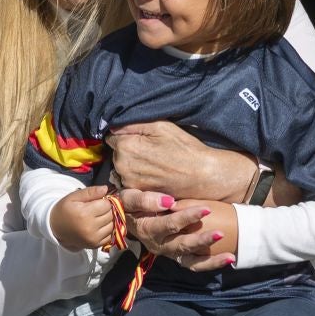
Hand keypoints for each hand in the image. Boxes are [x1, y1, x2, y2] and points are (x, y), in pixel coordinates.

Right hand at [49, 185, 116, 250]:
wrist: (55, 228)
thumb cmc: (64, 210)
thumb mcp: (73, 197)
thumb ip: (90, 192)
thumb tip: (105, 188)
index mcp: (84, 213)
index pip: (107, 204)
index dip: (104, 200)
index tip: (98, 201)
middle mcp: (90, 227)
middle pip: (111, 214)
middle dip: (107, 209)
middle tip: (98, 208)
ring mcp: (93, 238)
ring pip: (112, 225)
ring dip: (109, 219)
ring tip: (98, 217)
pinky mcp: (95, 245)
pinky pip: (110, 235)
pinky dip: (107, 229)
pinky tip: (99, 225)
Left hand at [105, 121, 256, 201]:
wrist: (201, 175)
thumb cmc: (183, 148)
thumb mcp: (160, 125)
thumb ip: (132, 123)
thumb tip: (113, 124)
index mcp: (125, 146)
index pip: (112, 135)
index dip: (127, 134)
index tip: (142, 137)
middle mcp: (121, 165)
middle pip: (116, 152)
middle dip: (128, 148)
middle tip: (150, 148)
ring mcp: (128, 181)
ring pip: (122, 166)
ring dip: (132, 163)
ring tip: (154, 161)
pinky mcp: (136, 192)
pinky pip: (129, 179)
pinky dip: (137, 175)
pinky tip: (153, 172)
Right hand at [119, 190, 237, 270]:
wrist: (122, 219)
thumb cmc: (128, 204)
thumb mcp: (129, 198)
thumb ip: (145, 200)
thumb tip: (168, 201)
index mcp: (148, 230)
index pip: (169, 225)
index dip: (187, 218)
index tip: (206, 209)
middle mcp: (159, 245)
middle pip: (182, 245)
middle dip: (202, 240)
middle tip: (221, 233)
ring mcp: (168, 252)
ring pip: (190, 261)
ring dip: (210, 260)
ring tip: (230, 257)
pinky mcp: (175, 255)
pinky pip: (193, 264)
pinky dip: (210, 264)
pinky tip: (228, 260)